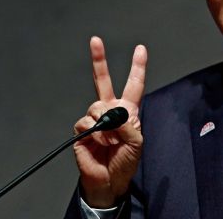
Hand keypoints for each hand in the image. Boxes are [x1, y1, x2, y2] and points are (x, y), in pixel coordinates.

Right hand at [73, 36, 145, 207]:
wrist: (109, 180)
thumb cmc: (125, 162)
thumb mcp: (137, 143)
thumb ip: (128, 125)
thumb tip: (112, 114)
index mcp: (128, 111)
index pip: (133, 84)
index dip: (137, 67)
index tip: (141, 49)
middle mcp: (110, 111)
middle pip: (103, 80)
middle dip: (98, 60)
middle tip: (95, 40)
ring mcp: (95, 119)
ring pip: (96, 105)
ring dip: (105, 124)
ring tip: (110, 140)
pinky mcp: (81, 131)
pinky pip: (86, 122)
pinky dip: (94, 133)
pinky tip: (98, 142)